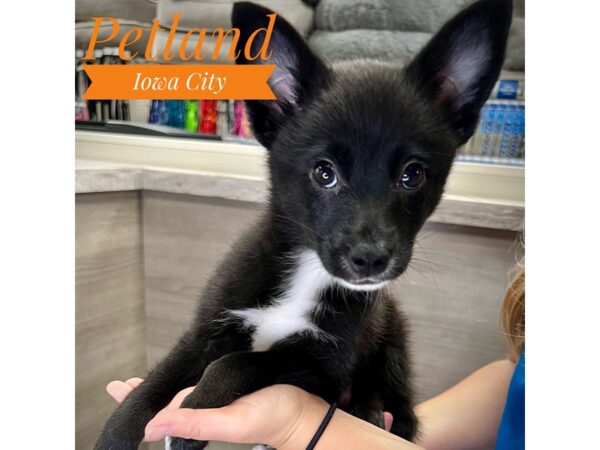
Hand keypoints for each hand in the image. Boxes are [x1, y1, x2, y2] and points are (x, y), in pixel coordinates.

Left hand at [106, 379, 393, 446]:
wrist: (302, 409)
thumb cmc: (271, 417)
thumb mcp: (231, 421)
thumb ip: (193, 422)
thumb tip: (151, 428)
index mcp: (199, 417)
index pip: (160, 412)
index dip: (137, 402)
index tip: (116, 388)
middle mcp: (205, 405)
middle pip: (168, 400)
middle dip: (144, 393)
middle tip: (120, 385)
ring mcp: (218, 396)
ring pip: (184, 389)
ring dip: (164, 386)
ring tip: (143, 382)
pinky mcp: (232, 385)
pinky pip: (204, 380)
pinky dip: (189, 377)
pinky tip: (187, 373)